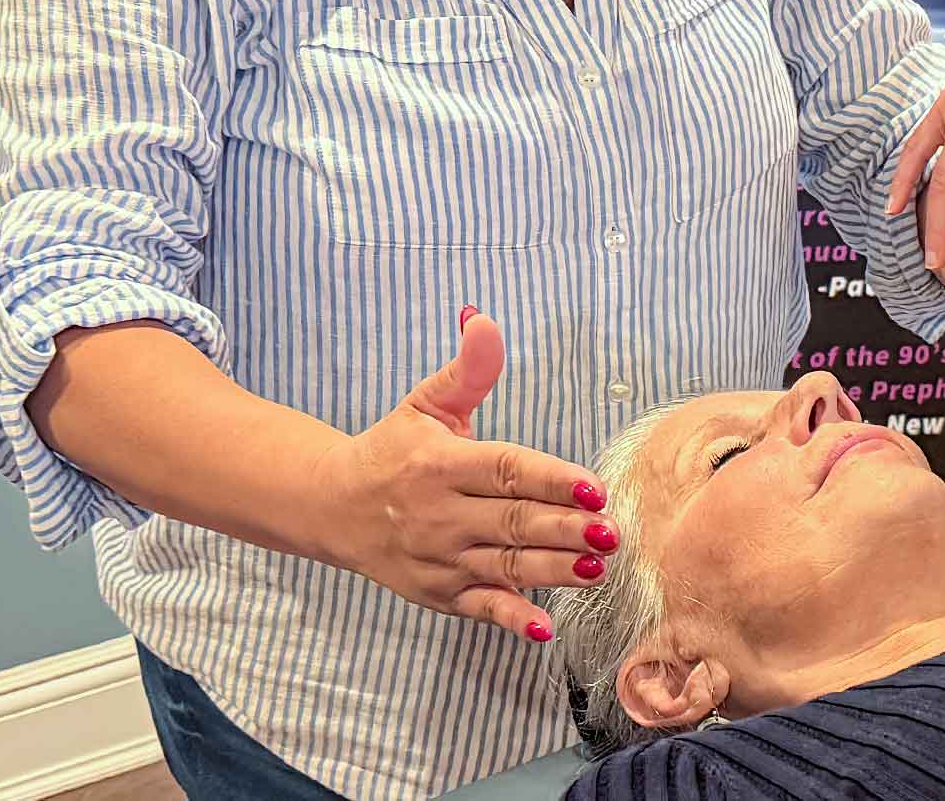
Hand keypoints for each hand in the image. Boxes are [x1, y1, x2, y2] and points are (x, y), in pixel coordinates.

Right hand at [310, 310, 621, 643]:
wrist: (332, 508)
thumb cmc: (393, 449)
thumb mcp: (425, 404)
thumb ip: (466, 369)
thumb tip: (483, 318)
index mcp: (441, 465)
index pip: (506, 471)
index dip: (551, 479)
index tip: (594, 486)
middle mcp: (438, 514)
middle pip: (512, 522)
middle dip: (565, 528)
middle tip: (612, 531)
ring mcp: (438, 559)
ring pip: (504, 565)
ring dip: (553, 570)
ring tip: (598, 568)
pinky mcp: (437, 593)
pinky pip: (479, 608)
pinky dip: (510, 618)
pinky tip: (544, 627)